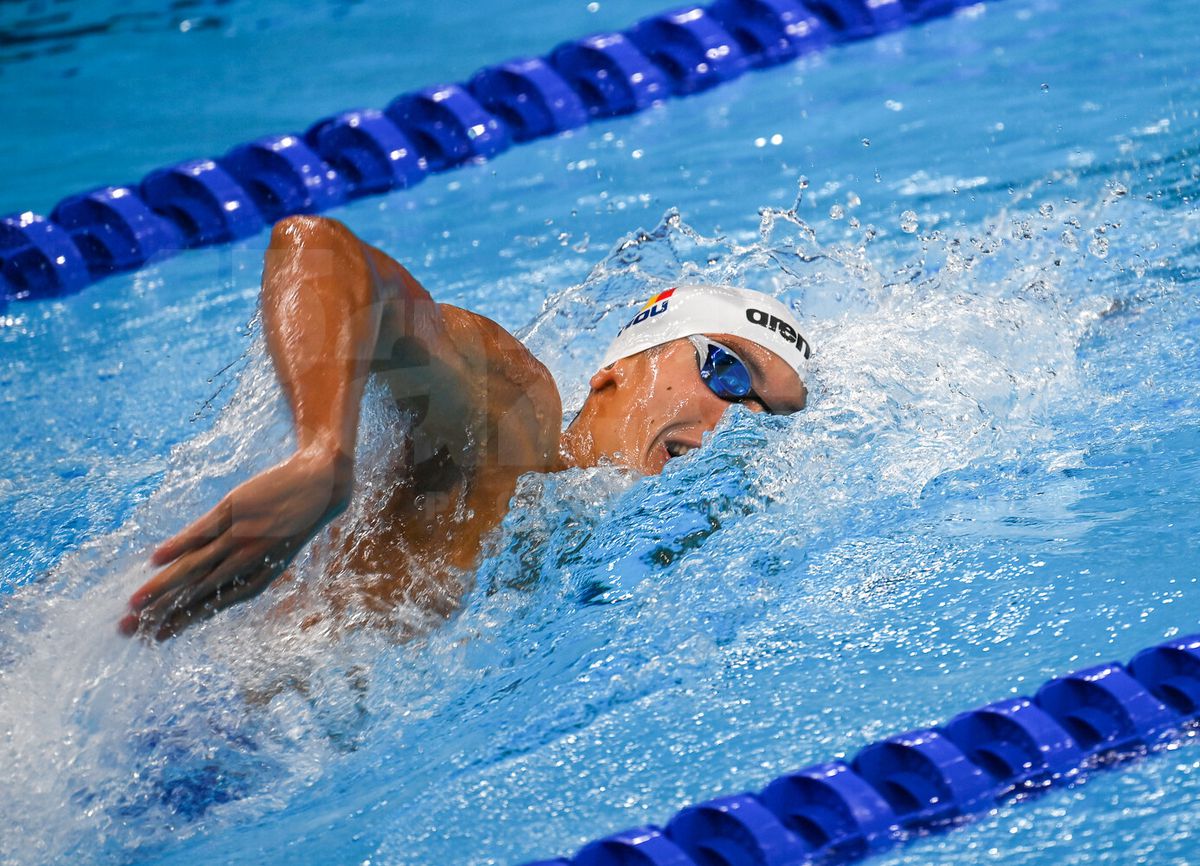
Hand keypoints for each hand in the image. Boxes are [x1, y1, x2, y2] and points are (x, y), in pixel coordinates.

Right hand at [119, 448, 351, 640]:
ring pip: (196, 567)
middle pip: (197, 592)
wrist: (322, 483)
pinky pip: (202, 531)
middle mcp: (247, 562)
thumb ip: (237, 567)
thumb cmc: (291, 520)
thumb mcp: (271, 551)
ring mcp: (240, 536)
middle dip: (162, 613)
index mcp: (258, 577)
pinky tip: (156, 559)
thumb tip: (206, 582)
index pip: (212, 605)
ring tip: (135, 603)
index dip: (183, 622)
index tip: (154, 639)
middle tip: (128, 630)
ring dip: (163, 586)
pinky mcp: (235, 510)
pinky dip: (180, 544)